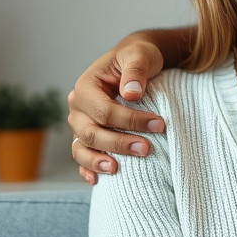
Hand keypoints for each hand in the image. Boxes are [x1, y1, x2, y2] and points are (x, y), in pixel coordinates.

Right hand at [69, 37, 166, 184]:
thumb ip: (136, 71)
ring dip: (98, 160)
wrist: (135, 62)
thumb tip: (131, 94)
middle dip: (118, 143)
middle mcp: (77, 107)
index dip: (130, 121)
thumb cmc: (138, 57)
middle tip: (147, 149)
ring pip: (81, 147)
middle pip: (91, 132)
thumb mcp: (139, 55)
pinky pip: (81, 155)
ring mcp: (79, 123)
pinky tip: (97, 180)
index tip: (159, 124)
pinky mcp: (86, 135)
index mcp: (86, 87)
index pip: (104, 111)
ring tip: (118, 169)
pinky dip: (87, 168)